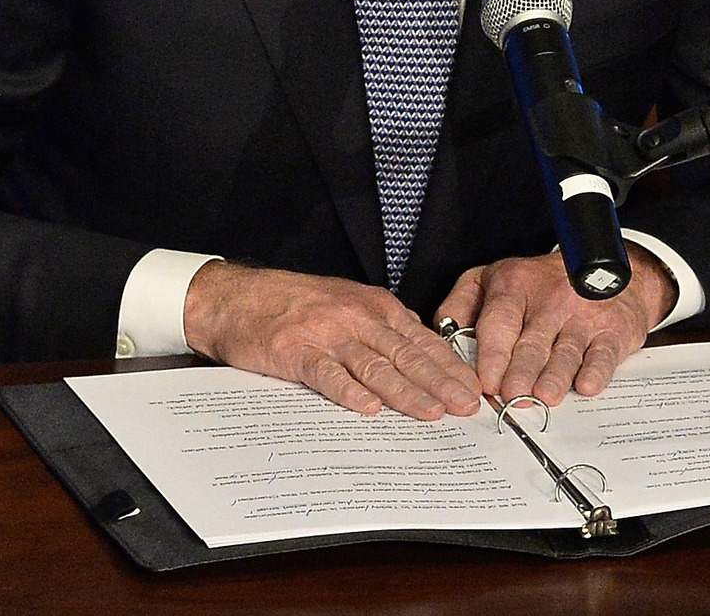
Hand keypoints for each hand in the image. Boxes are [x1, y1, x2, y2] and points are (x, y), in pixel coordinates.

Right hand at [181, 261, 484, 420]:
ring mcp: (325, 334)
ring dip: (405, 392)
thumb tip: (420, 352)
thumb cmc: (292, 302)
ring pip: (374, 366)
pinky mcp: (294, 352)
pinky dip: (348, 392)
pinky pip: (326, 374)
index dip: (449, 366)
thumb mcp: (346, 303)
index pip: (421, 340)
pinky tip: (368, 409)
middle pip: (405, 355)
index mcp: (373, 307)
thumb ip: (382, 327)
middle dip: (440, 383)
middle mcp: (355, 318)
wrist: (236, 296)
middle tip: (465, 407)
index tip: (472, 389)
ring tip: (431, 413)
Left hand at [435, 245, 674, 408]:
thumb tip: (442, 333)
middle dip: (520, 371)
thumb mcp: (492, 278)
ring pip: (566, 350)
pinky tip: (586, 385)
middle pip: (532, 341)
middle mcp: (550, 297)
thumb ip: (462, 303)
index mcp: (514, 284)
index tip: (485, 382)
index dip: (492, 354)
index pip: (500, 321)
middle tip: (511, 397)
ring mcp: (584, 314)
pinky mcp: (613, 330)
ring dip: (554, 376)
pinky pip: (604, 353)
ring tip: (542, 397)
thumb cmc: (539, 284)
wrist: (603, 271)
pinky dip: (596, 371)